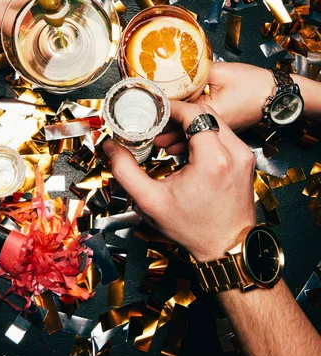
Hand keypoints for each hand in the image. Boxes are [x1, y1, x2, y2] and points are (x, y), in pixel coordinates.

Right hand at [104, 102, 255, 261]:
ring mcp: (243, 156)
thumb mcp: (150, 201)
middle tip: (158, 125)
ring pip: (216, 122)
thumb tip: (110, 147)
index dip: (171, 108)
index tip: (155, 112)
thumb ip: (125, 170)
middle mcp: (235, 153)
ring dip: (190, 125)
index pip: (194, 113)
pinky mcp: (245, 161)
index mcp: (213, 159)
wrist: (226, 248)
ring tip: (167, 140)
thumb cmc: (193, 229)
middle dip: (179, 115)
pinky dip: (204, 135)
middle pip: (206, 113)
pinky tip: (185, 150)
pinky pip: (224, 135)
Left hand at [154, 62, 273, 154]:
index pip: (177, 114)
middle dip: (160, 130)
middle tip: (140, 128)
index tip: (144, 106)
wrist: (278, 96)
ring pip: (188, 140)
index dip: (160, 111)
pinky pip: (198, 142)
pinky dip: (184, 141)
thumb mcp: (219, 72)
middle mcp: (213, 130)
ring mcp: (218, 136)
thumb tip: (171, 74)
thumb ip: (193, 73)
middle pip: (179, 132)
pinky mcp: (221, 135)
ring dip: (171, 138)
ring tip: (150, 138)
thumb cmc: (254, 84)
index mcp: (210, 115)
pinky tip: (171, 145)